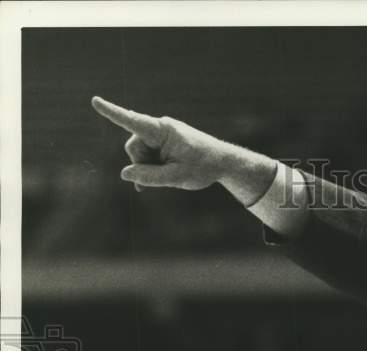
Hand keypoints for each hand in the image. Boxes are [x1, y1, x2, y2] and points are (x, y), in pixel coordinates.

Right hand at [91, 96, 230, 190]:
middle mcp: (159, 128)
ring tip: (170, 174)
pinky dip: (149, 168)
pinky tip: (146, 184)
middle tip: (166, 175)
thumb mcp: (178, 177)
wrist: (222, 162)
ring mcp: (159, 134)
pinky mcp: (161, 142)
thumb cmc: (203, 167)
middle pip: (134, 148)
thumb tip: (124, 174)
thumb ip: (150, 177)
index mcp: (164, 130)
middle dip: (142, 165)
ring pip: (139, 154)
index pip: (133, 122)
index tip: (95, 101)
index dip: (112, 113)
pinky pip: (146, 156)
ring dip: (148, 168)